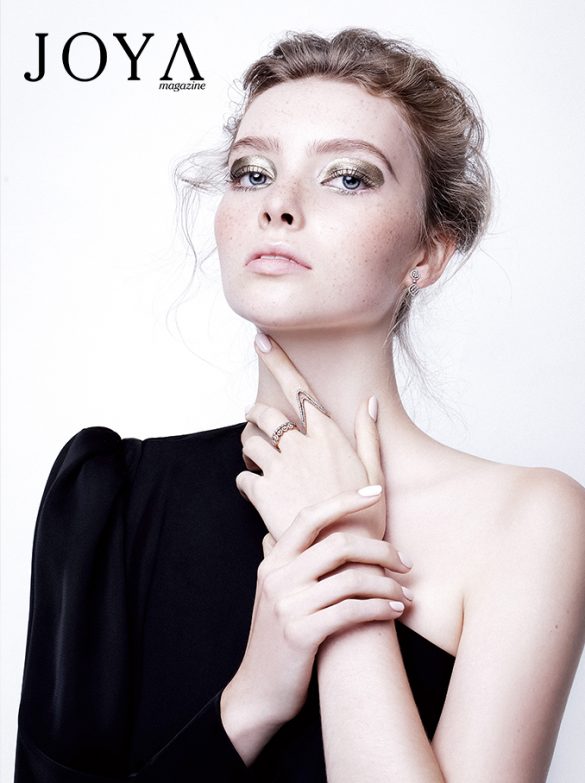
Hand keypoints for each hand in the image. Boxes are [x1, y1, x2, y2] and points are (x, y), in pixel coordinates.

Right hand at [222, 486, 412, 733]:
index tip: (375, 493)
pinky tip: (395, 611)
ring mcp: (287, 606)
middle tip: (405, 563)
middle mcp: (276, 578)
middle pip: (338, 545)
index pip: (309, 516)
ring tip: (405, 594)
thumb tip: (287, 528)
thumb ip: (283, 561)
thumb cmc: (275, 640)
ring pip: (351, 579)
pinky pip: (352, 611)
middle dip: (381, 550)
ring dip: (388, 585)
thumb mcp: (272, 593)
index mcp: (272, 562)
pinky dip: (381, 608)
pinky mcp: (301, 634)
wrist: (258, 692)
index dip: (344, 500)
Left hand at [236, 333, 386, 541]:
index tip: (260, 338)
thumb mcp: (374, 471)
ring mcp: (280, 468)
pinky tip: (254, 492)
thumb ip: (367, 434)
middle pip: (265, 412)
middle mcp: (301, 445)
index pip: (297, 387)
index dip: (277, 360)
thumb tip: (370, 402)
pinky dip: (245, 481)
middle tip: (255, 420)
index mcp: (328, 435)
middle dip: (256, 413)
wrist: (347, 556)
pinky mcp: (263, 493)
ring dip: (249, 447)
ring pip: (250, 441)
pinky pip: (242, 477)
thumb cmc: (365, 516)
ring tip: (255, 460)